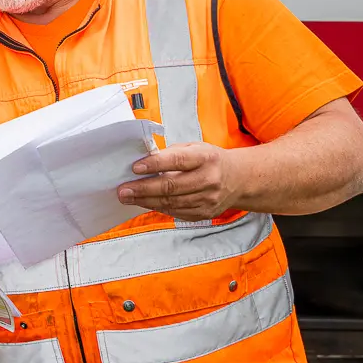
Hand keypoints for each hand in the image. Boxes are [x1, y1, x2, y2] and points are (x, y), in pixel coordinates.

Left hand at [118, 142, 247, 221]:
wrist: (239, 180)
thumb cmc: (210, 160)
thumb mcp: (195, 148)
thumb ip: (171, 154)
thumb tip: (144, 161)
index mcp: (206, 158)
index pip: (178, 161)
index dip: (155, 164)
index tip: (135, 168)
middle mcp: (209, 180)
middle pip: (171, 187)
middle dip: (143, 189)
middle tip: (123, 190)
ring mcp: (208, 199)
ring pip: (171, 203)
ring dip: (145, 201)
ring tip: (127, 197)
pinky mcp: (204, 213)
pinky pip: (176, 212)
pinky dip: (157, 207)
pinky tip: (144, 203)